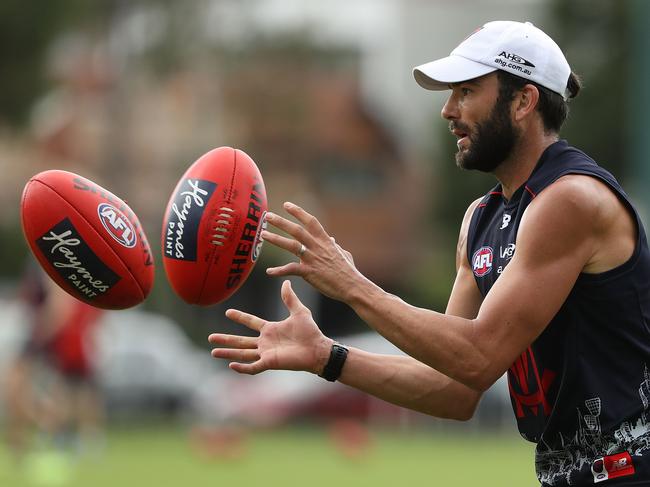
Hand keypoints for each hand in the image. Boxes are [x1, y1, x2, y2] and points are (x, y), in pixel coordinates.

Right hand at [209, 280, 332, 374]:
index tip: (228, 312)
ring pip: (243, 354)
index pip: (251, 322)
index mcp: (270, 329)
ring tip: (213, 351)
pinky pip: (253, 367)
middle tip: (211, 338)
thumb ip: (290, 298)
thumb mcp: (299, 311)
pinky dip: (242, 367)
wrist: (318, 348)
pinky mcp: (270, 363)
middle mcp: (265, 342)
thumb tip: (286, 282)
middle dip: (226, 339)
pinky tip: (231, 365)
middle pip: (241, 341)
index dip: (240, 317)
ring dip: (228, 353)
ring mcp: (266, 353)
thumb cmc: (311, 332)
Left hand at [262, 202, 365, 301]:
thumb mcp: (343, 254)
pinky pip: (290, 269)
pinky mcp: (309, 272)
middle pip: (296, 230)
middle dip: (281, 222)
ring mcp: (312, 259)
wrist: (352, 286)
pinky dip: (279, 271)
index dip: (298, 212)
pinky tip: (269, 272)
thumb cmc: (349, 272)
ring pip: (291, 245)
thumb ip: (335, 246)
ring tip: (263, 235)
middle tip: (267, 216)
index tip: (286, 205)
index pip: (310, 221)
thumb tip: (332, 240)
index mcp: (325, 241)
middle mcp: (317, 246)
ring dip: (276, 239)